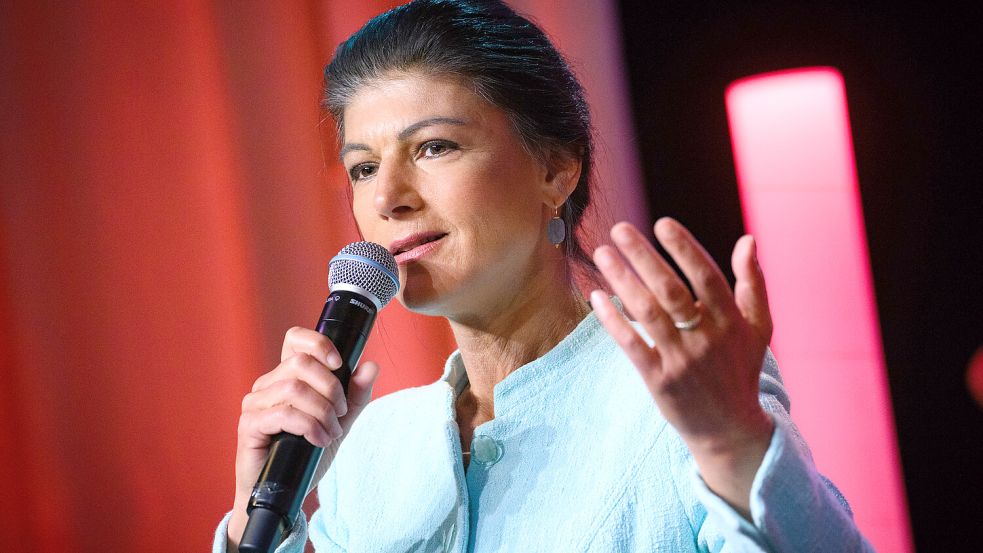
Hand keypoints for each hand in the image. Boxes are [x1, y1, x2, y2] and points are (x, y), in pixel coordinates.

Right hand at [227, 327, 380, 547]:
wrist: (286, 492)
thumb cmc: (307, 453)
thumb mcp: (340, 421)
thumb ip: (356, 395)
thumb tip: (371, 366)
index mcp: (287, 376)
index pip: (295, 339)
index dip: (319, 343)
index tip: (339, 363)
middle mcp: (268, 384)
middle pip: (301, 363)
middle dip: (331, 388)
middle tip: (341, 413)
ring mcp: (255, 403)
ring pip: (294, 388)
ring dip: (323, 411)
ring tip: (331, 431)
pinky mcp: (249, 426)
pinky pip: (283, 414)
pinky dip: (309, 427)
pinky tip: (318, 441)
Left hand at [590, 218, 773, 515]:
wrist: (730, 430)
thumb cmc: (740, 370)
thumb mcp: (758, 328)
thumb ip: (752, 283)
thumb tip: (748, 239)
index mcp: (732, 321)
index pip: (706, 277)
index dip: (684, 249)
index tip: (662, 223)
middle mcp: (706, 338)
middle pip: (671, 290)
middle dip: (643, 256)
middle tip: (619, 229)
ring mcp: (681, 361)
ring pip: (647, 313)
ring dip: (622, 280)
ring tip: (602, 253)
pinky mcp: (659, 381)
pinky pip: (631, 344)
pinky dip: (613, 320)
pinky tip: (597, 296)